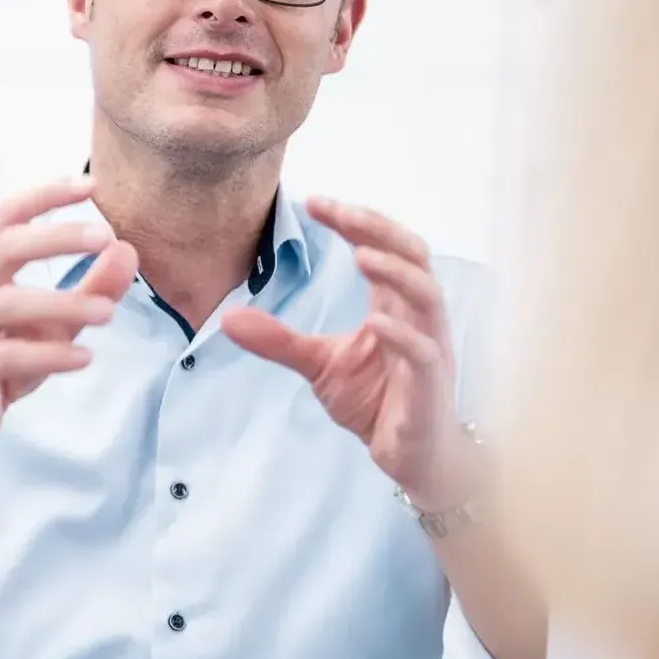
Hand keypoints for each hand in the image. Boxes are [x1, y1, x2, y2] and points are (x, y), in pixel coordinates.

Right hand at [0, 176, 137, 469]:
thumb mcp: (55, 326)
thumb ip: (90, 290)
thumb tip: (127, 249)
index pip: (8, 217)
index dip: (45, 196)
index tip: (89, 184)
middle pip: (4, 246)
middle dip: (56, 237)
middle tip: (104, 237)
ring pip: (8, 303)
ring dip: (62, 303)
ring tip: (108, 313)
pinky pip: (4, 356)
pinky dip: (47, 354)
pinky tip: (84, 357)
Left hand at [221, 196, 472, 509]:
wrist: (410, 456)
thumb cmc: (376, 401)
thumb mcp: (319, 364)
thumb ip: (279, 340)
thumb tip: (227, 319)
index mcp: (394, 304)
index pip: (381, 246)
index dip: (353, 221)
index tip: (313, 202)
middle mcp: (418, 316)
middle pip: (412, 255)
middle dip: (378, 228)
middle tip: (340, 210)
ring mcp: (430, 348)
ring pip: (428, 295)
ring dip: (397, 272)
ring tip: (362, 255)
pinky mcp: (431, 386)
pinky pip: (425, 353)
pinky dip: (403, 336)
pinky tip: (376, 324)